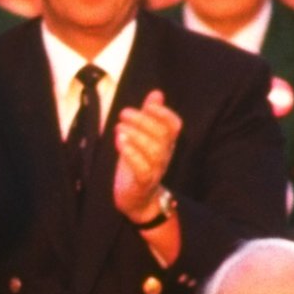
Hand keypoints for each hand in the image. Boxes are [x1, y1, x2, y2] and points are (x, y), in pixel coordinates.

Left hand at [112, 90, 180, 224]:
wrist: (137, 200)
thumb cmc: (138, 165)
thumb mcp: (142, 138)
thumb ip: (149, 116)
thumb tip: (156, 93)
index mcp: (166, 144)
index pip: (174, 126)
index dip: (164, 113)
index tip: (147, 105)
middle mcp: (164, 155)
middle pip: (161, 135)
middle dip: (142, 121)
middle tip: (123, 114)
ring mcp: (155, 170)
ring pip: (153, 151)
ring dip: (135, 136)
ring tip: (119, 128)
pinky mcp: (143, 183)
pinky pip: (143, 169)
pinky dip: (132, 154)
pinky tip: (120, 143)